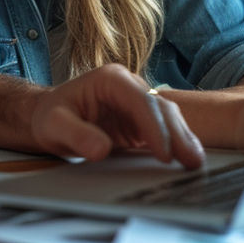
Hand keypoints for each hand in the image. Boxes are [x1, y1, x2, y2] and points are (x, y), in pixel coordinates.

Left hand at [30, 64, 204, 168]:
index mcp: (111, 80)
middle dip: (178, 135)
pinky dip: (176, 144)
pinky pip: (163, 131)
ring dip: (182, 139)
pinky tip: (187, 160)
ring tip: (195, 163)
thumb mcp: (54, 125)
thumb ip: (76, 135)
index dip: (155, 128)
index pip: (141, 102)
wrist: (48, 116)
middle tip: (191, 161)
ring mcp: (137, 103)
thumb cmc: (50, 117)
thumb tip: (100, 149)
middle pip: (161, 108)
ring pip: (168, 118)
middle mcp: (129, 87)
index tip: (164, 154)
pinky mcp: (140, 122)